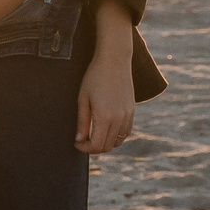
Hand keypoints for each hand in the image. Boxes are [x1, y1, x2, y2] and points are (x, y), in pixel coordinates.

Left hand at [76, 0, 135, 153]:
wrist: (114, 61)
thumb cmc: (94, 77)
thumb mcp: (83, 99)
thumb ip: (82, 122)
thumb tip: (79, 140)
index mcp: (105, 116)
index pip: (97, 145)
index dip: (85, 148)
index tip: (77, 143)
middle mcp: (119, 119)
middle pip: (108, 146)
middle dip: (94, 147)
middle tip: (83, 140)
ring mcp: (128, 115)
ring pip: (118, 141)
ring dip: (105, 142)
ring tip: (93, 133)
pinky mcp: (132, 111)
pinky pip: (125, 132)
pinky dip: (116, 135)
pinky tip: (105, 127)